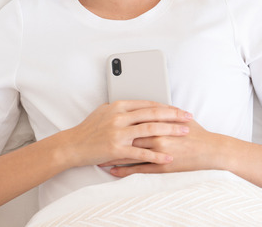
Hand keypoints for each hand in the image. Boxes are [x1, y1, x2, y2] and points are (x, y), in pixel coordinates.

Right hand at [60, 100, 192, 168]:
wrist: (72, 145)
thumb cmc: (88, 129)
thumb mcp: (104, 112)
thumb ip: (121, 108)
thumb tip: (137, 106)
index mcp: (118, 106)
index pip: (147, 104)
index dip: (166, 106)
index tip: (179, 108)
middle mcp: (119, 117)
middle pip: (153, 114)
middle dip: (174, 115)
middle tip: (189, 117)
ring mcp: (118, 133)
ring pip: (150, 130)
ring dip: (170, 131)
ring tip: (185, 133)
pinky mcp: (117, 150)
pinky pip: (141, 153)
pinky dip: (157, 156)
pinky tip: (168, 157)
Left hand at [98, 119, 223, 176]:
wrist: (210, 150)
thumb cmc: (196, 133)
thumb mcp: (179, 117)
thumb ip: (162, 111)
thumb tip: (149, 105)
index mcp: (158, 122)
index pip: (132, 121)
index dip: (116, 122)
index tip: (103, 123)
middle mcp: (156, 136)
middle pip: (126, 137)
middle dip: (109, 139)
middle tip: (95, 140)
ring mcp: (158, 152)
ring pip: (129, 154)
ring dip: (112, 156)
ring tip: (99, 157)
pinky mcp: (161, 166)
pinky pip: (138, 169)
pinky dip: (124, 170)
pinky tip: (113, 171)